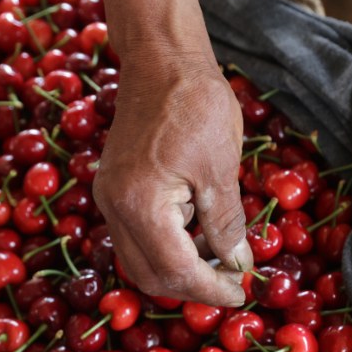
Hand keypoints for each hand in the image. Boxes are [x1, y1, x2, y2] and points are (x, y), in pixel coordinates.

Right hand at [96, 0, 252, 306]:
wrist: (160, 58)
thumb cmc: (196, 104)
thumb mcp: (221, 167)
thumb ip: (226, 223)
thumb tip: (238, 265)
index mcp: (140, 204)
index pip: (175, 270)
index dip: (211, 289)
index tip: (242, 293)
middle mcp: (113, 207)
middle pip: (148, 275)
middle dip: (191, 288)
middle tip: (231, 283)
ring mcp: (108, 197)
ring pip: (137, 260)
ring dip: (177, 271)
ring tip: (219, 262)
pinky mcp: (112, 187)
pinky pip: (134, 236)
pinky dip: (164, 248)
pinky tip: (197, 236)